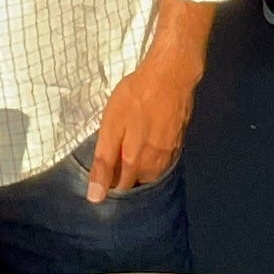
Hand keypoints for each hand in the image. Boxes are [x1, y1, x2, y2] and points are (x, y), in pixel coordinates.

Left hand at [85, 45, 200, 198]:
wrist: (171, 75)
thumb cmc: (135, 98)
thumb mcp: (111, 127)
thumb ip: (104, 162)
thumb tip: (95, 197)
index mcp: (136, 164)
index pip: (121, 190)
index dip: (109, 187)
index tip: (100, 179)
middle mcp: (155, 166)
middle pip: (138, 185)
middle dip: (126, 182)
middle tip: (113, 166)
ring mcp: (170, 155)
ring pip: (152, 175)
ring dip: (140, 173)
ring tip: (128, 159)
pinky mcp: (179, 143)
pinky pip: (164, 163)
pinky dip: (153, 162)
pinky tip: (147, 150)